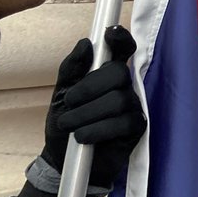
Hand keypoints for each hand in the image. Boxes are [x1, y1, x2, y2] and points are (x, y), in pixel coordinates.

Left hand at [42, 26, 145, 188]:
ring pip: (117, 100)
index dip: (121, 40)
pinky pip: (122, 123)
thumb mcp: (61, 94)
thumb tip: (86, 43)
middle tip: (69, 103)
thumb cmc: (65, 124)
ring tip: (70, 125)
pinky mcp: (136, 129)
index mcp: (107, 75)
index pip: (123, 51)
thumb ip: (72, 68)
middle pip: (119, 73)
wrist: (63, 161)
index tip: (110, 34)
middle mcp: (124, 87)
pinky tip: (83, 137)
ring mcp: (132, 107)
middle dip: (89, 88)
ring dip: (87, 114)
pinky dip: (97, 130)